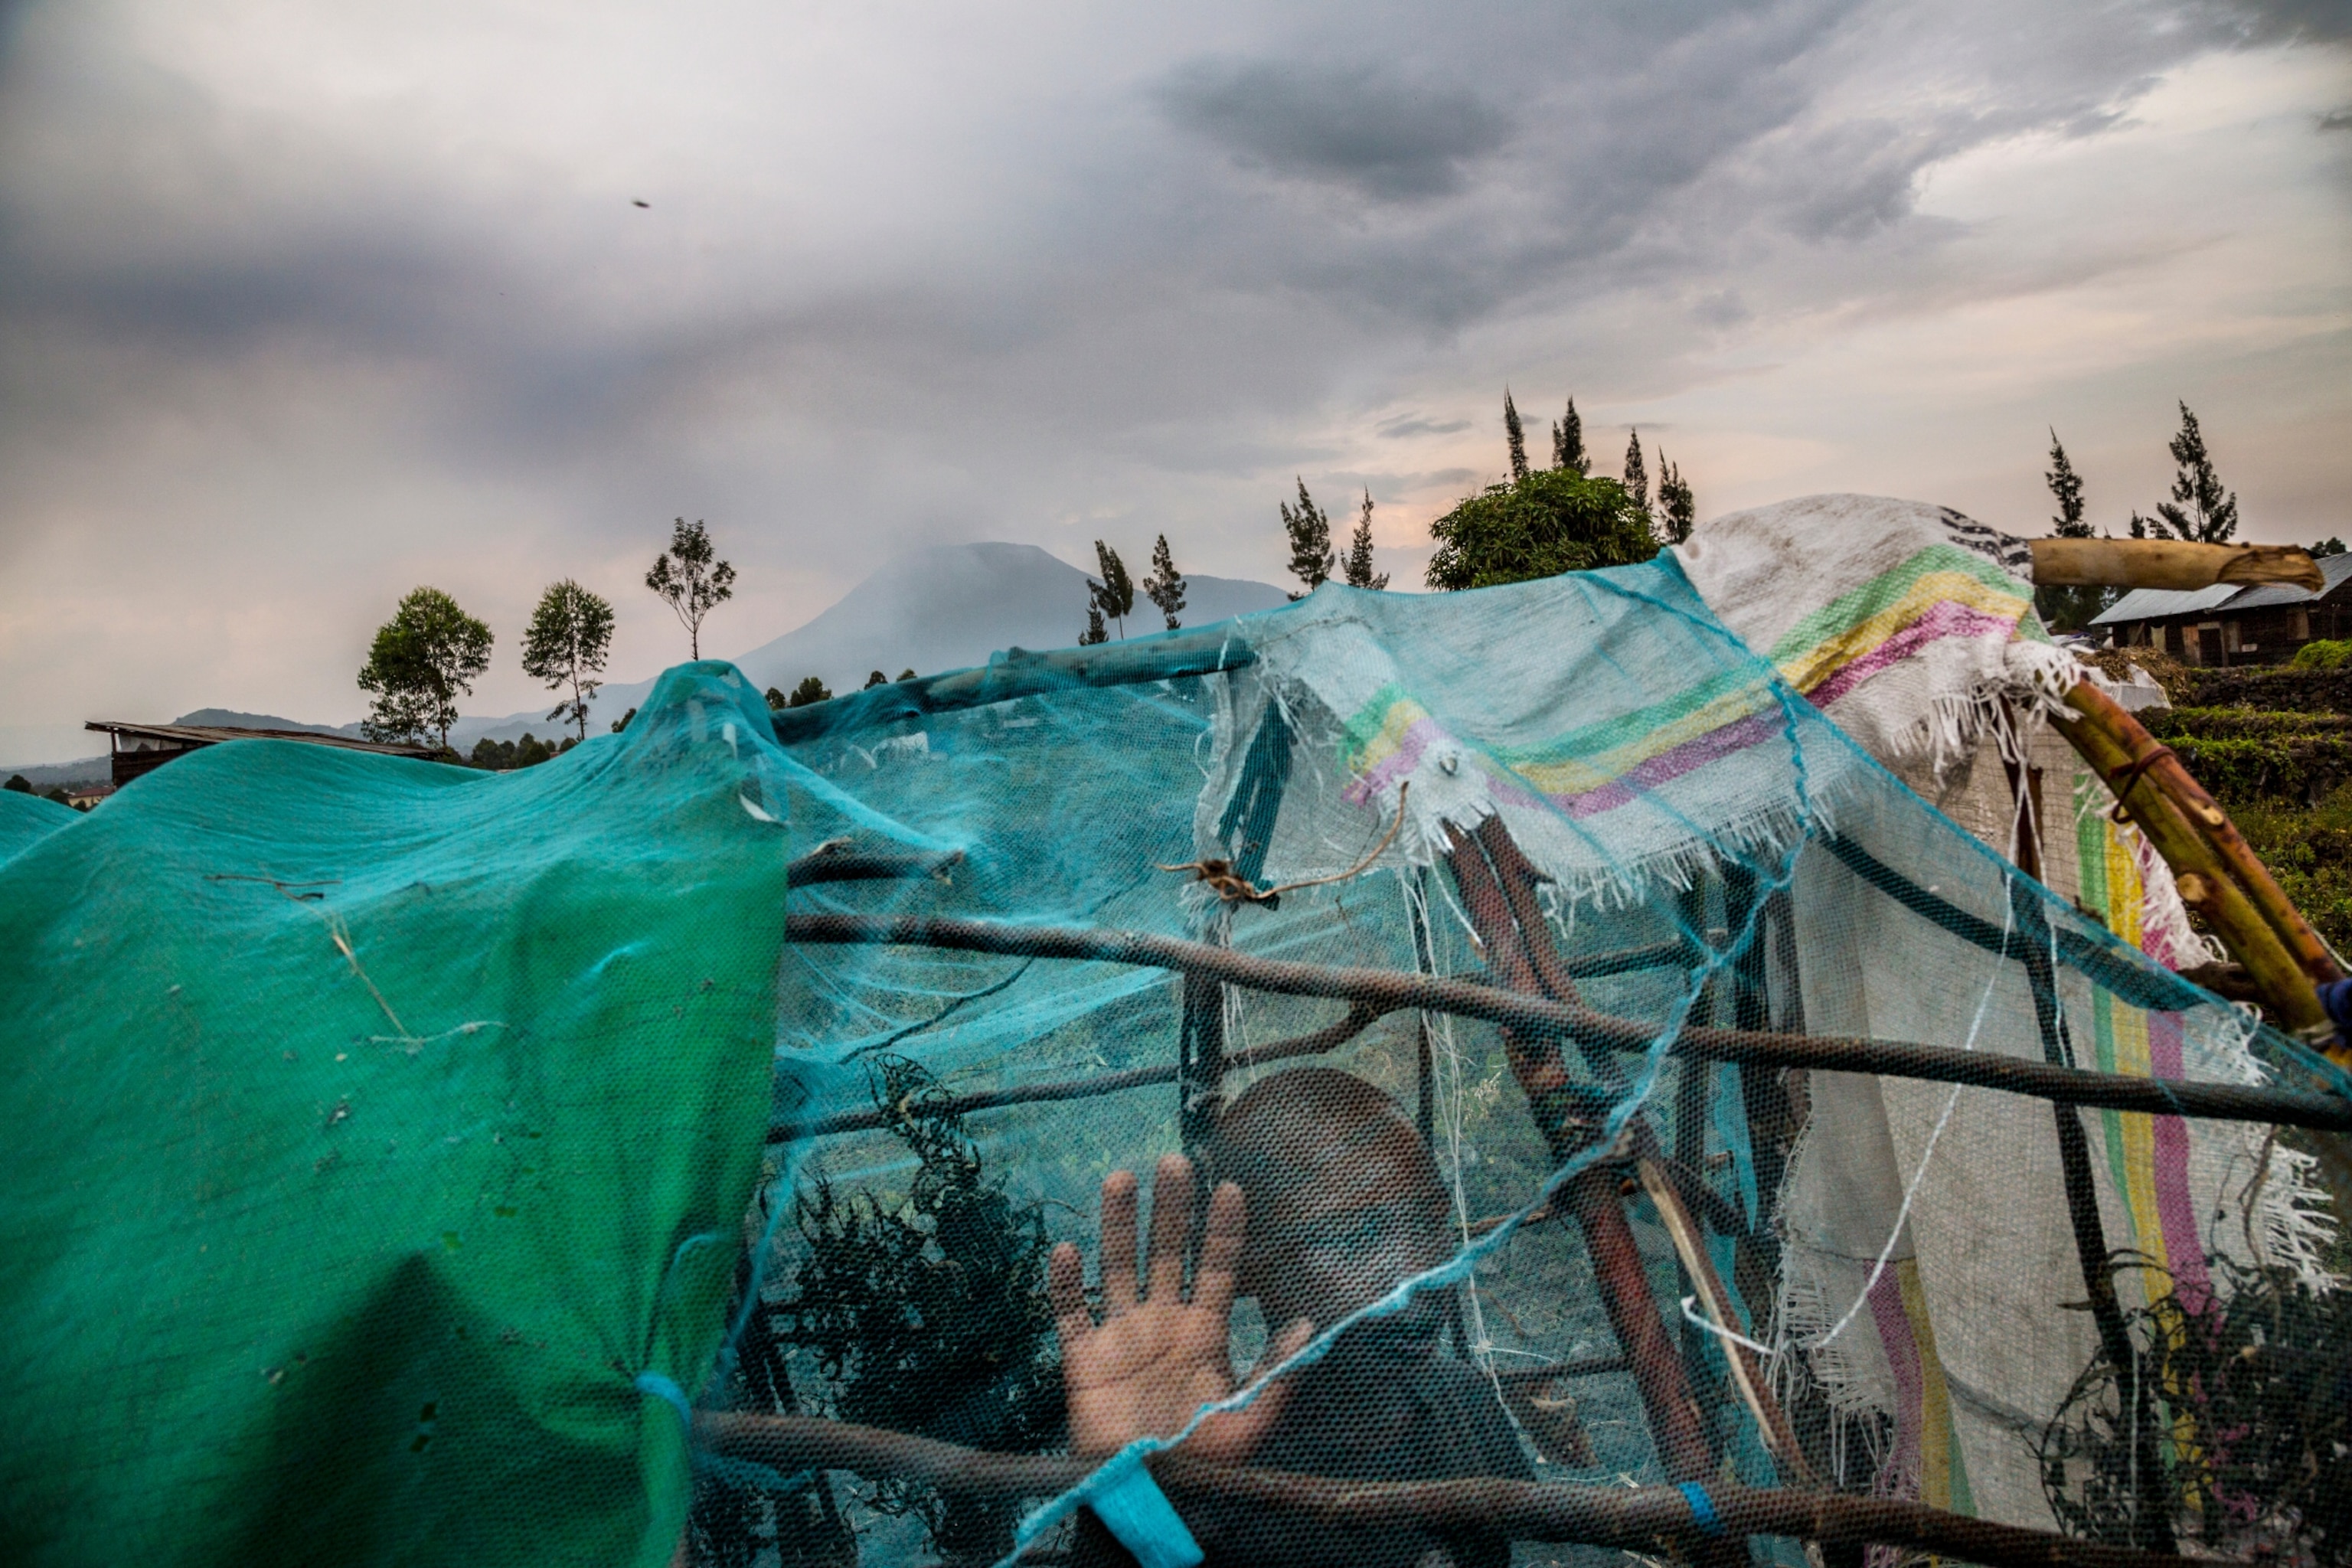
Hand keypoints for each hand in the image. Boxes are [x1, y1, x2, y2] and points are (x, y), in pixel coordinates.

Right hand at [1049, 1153, 1314, 1462]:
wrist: (1149, 1494)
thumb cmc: (1203, 1461)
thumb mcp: (1251, 1420)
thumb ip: (1277, 1373)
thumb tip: (1308, 1325)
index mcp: (1204, 1334)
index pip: (1216, 1269)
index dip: (1223, 1230)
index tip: (1231, 1187)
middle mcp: (1163, 1323)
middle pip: (1166, 1252)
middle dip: (1171, 1208)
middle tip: (1174, 1161)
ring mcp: (1122, 1336)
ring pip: (1118, 1266)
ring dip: (1118, 1224)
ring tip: (1121, 1178)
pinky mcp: (1084, 1358)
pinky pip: (1071, 1313)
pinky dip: (1065, 1283)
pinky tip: (1066, 1249)